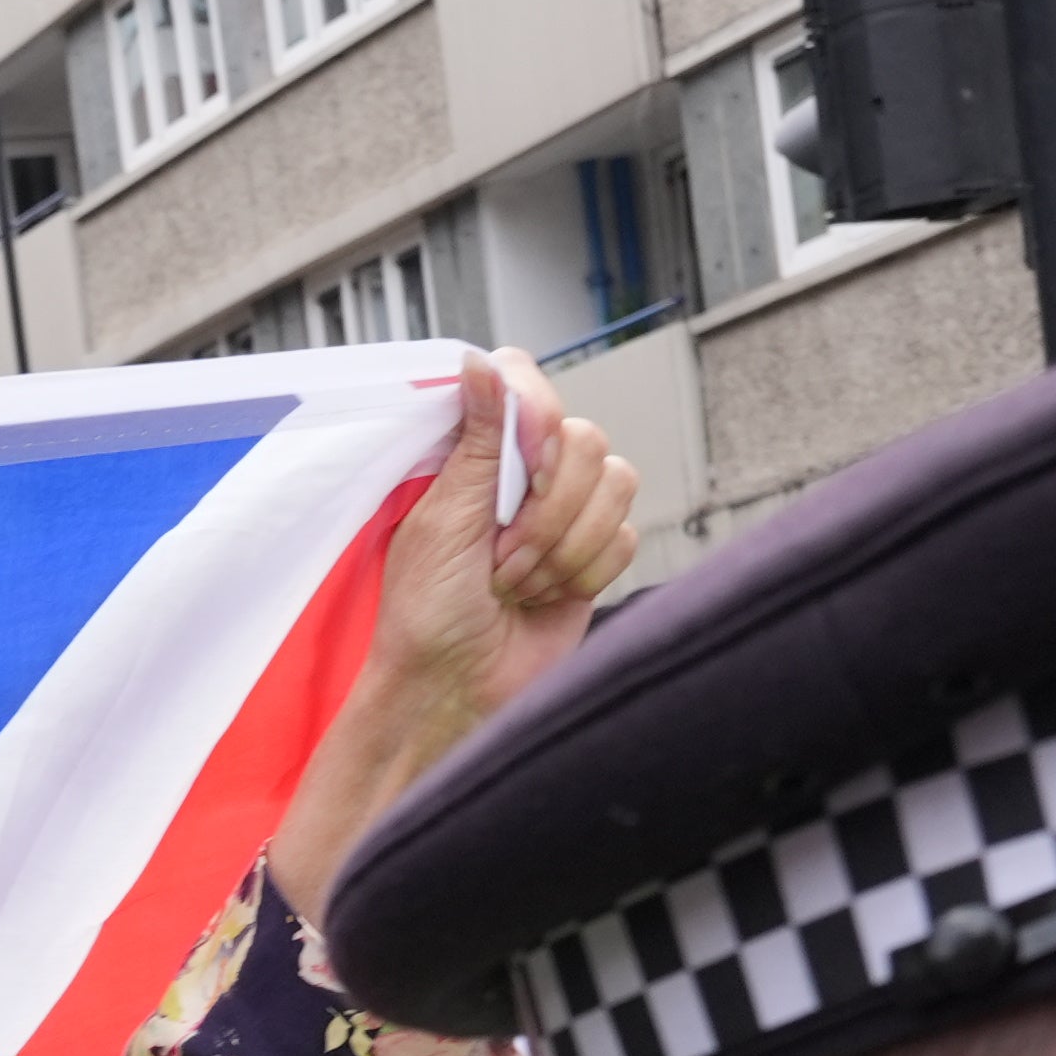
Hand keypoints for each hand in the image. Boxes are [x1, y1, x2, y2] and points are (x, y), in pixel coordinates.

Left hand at [273, 348, 642, 932]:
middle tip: (500, 559)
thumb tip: (482, 363)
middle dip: (546, 510)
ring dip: (563, 546)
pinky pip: (628, 535)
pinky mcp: (596, 553)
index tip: (524, 462)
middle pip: (585, 438)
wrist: (454, 692)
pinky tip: (544, 598)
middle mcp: (525, 472)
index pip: (527, 384)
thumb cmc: (427, 615)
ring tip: (516, 584)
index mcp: (477, 452)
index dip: (537, 415)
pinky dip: (584, 573)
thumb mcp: (442, 520)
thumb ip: (475, 442)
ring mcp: (566, 511)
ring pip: (616, 483)